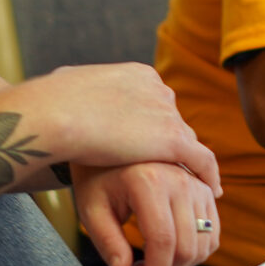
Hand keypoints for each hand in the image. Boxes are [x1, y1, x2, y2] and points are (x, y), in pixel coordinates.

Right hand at [26, 62, 222, 191]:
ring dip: (187, 164)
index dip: (152, 127)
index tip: (148, 146)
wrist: (57, 113)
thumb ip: (79, 90)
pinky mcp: (173, 139)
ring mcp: (168, 114)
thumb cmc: (52, 102)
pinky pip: (201, 160)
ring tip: (190, 185)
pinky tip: (212, 190)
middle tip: (167, 169)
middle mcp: (159, 90)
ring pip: (187, 142)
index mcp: (138, 75)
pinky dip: (208, 175)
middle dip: (168, 145)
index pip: (155, 104)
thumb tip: (66, 88)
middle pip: (173, 122)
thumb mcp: (70, 84)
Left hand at [74, 162, 220, 265]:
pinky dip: (197, 250)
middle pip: (187, 246)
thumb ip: (107, 242)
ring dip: (182, 265)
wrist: (112, 143)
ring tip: (152, 262)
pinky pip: (212, 231)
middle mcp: (180, 179)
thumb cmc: (98, 178)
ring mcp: (196, 182)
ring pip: (204, 242)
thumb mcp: (92, 209)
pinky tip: (171, 250)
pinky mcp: (204, 188)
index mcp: (149, 182)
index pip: (162, 242)